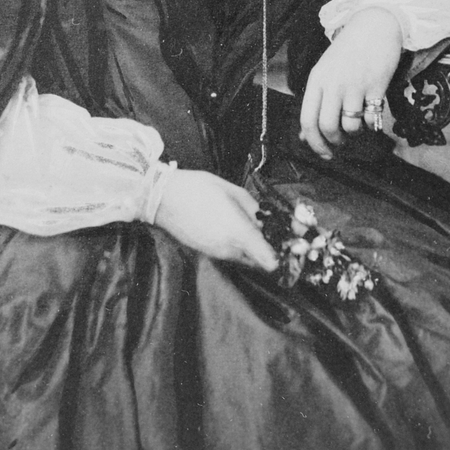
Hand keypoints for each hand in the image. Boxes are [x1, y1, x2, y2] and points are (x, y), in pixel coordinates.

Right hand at [155, 169, 278, 270]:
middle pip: (260, 261)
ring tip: (248, 224)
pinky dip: (237, 246)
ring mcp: (217, 254)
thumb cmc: (198, 188)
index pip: (270, 261)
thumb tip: (268, 221)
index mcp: (239, 233)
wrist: (162, 198)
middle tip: (270, 229)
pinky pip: (231, 255)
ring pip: (246, 259)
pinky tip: (229, 226)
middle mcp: (229, 250)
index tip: (288, 246)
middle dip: (268, 249)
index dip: (283, 257)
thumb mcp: (232, 191)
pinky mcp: (207, 254)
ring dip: (252, 248)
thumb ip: (254, 209)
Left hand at [299, 6, 402, 159]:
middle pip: (328, 126)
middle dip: (335, 142)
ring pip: (350, 126)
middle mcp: (333, 83)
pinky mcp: (376, 86)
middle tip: (341, 142)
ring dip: (355, 132)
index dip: (314, 143)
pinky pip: (371, 118)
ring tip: (357, 121)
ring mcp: (355, 84)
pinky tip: (371, 112)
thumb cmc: (348, 53)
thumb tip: (304, 136)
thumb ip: (315, 103)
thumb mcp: (325, 73)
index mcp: (316, 80)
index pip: (307, 120)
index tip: (324, 153)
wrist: (375, 26)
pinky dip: (372, 123)